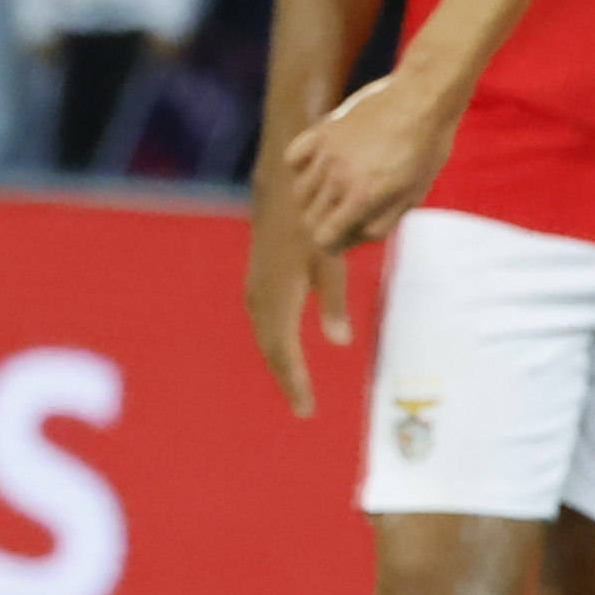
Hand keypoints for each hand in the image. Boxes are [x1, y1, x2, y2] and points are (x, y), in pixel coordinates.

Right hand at [241, 188, 349, 416]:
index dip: (295, 380)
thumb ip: (332, 299)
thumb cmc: (313, 218)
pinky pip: (264, 318)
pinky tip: (284, 347)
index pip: (284, 349)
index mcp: (279, 294)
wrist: (282, 186)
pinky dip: (275, 339)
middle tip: (304, 407)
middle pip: (272, 346)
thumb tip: (338, 342)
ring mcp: (257, 283)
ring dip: (279, 360)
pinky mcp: (259, 275)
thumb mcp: (330, 258)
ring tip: (296, 385)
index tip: (307, 408)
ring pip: (266, 332)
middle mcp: (262, 293)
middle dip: (287, 377)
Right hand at [275, 69, 455, 256]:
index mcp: (363, 198)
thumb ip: (382, 220)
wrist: (422, 99)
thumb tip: (353, 236)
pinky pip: (294, 159)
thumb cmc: (426, 150)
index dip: (335, 245)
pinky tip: (323, 168)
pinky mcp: (321, 131)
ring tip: (340, 193)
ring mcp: (326, 153)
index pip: (324, 239)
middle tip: (349, 217)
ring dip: (315, 200)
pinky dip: (302, 168)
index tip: (347, 238)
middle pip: (310, 219)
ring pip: (300, 192)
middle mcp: (338, 178)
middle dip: (327, 226)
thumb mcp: (413, 194)